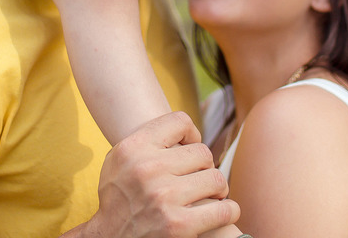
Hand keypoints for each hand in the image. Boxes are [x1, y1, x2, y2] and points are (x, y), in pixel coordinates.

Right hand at [82, 111, 239, 237]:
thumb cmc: (118, 199)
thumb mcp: (119, 160)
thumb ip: (146, 140)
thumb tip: (185, 130)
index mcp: (133, 148)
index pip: (181, 121)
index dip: (192, 134)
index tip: (190, 150)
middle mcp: (148, 169)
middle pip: (202, 152)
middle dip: (205, 167)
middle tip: (200, 179)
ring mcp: (164, 197)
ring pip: (216, 178)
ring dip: (218, 189)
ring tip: (212, 195)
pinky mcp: (179, 225)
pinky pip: (223, 209)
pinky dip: (229, 211)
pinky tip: (222, 212)